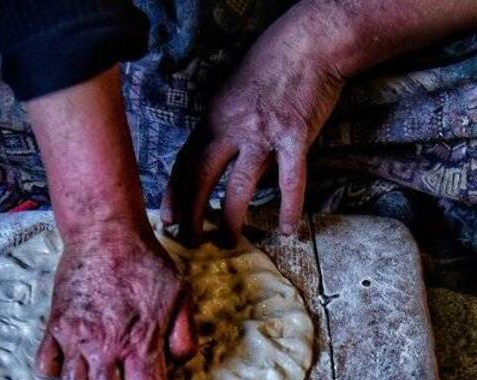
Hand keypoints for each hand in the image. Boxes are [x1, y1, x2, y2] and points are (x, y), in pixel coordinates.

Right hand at [34, 220, 195, 379]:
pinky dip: (56, 371)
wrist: (106, 233)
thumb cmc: (145, 264)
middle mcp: (106, 346)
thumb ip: (184, 334)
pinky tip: (72, 360)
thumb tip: (179, 362)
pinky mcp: (55, 327)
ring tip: (97, 374)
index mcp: (140, 341)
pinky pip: (45, 368)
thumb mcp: (180, 295)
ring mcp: (76, 338)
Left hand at [162, 8, 344, 240]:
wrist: (309, 42)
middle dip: (192, 214)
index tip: (168, 219)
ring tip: (229, 240)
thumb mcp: (232, 90)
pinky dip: (289, 208)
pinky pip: (290, 181)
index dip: (174, 194)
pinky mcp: (294, 137)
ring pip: (239, 186)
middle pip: (201, 179)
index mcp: (213, 117)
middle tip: (191, 241)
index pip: (184, 162)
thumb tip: (216, 153)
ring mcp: (263, 134)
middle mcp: (231, 127)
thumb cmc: (272, 63)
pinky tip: (288, 229)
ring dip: (231, 218)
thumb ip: (223, 123)